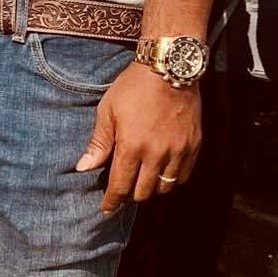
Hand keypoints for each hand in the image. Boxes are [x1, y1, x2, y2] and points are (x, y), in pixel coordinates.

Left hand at [75, 62, 201, 215]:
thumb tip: (83, 168)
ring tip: (144, 179)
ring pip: (165, 187)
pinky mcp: (194, 145)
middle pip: (143, 192)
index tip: (107, 210)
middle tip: (125, 188)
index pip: (120, 186)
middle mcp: (156, 154)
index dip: (112, 202)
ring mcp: (178, 151)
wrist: (169, 67)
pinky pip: (184, 175)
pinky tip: (165, 171)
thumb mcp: (108, 111)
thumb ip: (99, 143)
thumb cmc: (134, 87)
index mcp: (131, 147)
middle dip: (131, 194)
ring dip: (152, 188)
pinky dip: (173, 178)